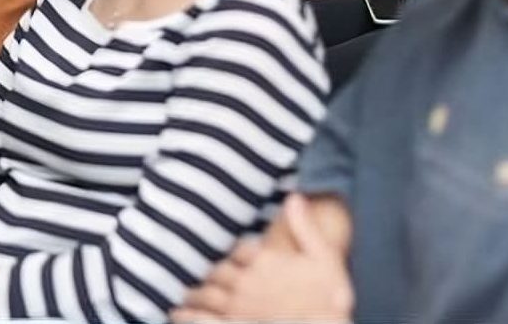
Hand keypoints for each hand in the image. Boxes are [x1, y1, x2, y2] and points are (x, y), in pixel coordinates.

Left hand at [172, 195, 352, 322]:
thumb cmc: (329, 298)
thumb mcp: (325, 257)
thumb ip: (305, 227)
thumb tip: (295, 196)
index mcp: (263, 259)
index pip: (239, 250)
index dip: (238, 256)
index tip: (237, 261)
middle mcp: (244, 280)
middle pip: (218, 272)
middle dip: (214, 276)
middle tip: (207, 281)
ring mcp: (235, 305)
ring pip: (205, 294)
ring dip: (196, 295)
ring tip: (189, 298)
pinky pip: (199, 319)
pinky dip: (186, 316)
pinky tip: (178, 314)